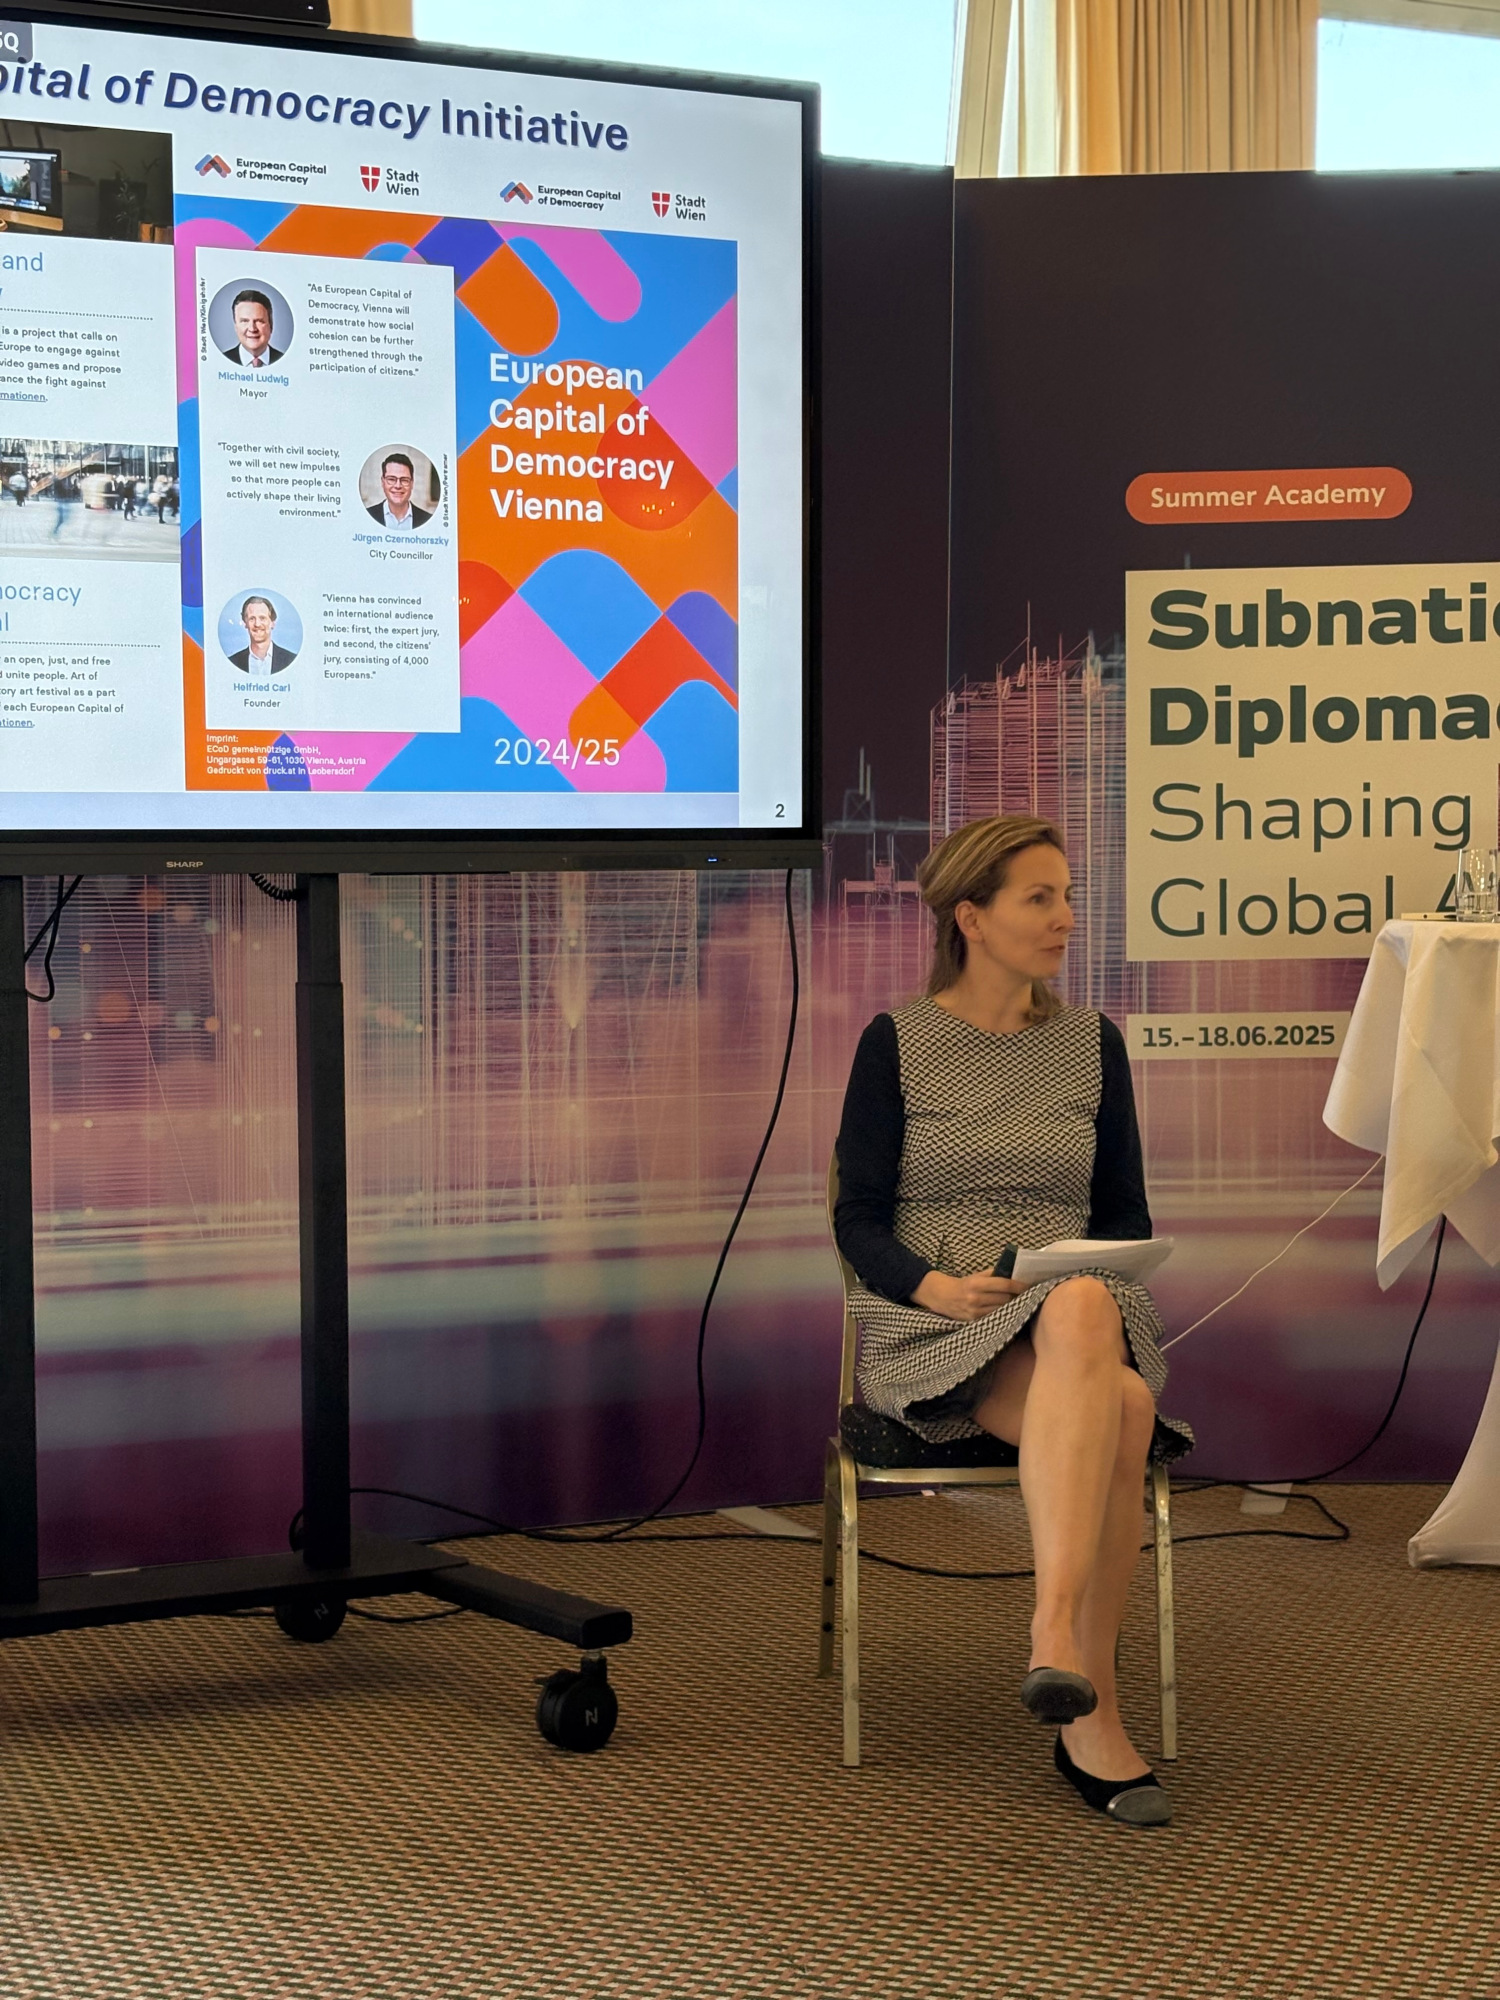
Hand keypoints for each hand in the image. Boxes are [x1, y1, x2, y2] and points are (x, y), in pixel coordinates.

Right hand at [911, 1268, 1027, 1320]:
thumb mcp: (976, 1276)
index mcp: (977, 1284)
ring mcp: (975, 1312)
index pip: (1004, 1285)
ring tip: (1021, 1302)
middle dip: (1018, 1296)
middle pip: (1005, 1299)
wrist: (943, 1297)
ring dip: (1012, 1306)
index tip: (1030, 1285)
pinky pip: (994, 1318)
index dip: (1019, 1285)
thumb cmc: (963, 1284)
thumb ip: (994, 1275)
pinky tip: (1009, 1311)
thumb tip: (1015, 1275)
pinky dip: (1003, 1314)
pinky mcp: (974, 1321)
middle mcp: (976, 1299)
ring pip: (1002, 1310)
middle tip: (1029, 1293)